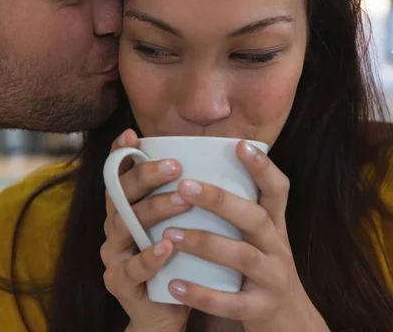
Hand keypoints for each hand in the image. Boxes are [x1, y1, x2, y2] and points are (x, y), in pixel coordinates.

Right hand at [100, 129, 190, 331]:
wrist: (168, 311)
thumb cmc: (177, 263)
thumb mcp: (177, 226)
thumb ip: (181, 199)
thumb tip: (207, 161)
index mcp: (125, 211)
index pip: (117, 177)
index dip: (120, 155)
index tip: (132, 134)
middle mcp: (114, 229)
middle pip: (119, 195)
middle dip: (145, 176)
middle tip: (175, 165)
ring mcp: (113, 256)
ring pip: (124, 226)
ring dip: (153, 210)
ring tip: (182, 200)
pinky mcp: (119, 284)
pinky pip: (131, 269)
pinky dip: (149, 257)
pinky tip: (166, 246)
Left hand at [163, 141, 328, 331]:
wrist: (288, 322)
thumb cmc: (259, 269)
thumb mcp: (257, 237)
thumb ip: (236, 211)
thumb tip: (196, 171)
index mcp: (274, 226)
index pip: (277, 190)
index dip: (262, 166)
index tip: (238, 144)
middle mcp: (277, 247)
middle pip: (253, 217)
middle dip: (219, 200)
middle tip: (184, 186)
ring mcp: (272, 279)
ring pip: (241, 256)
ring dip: (203, 242)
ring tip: (169, 234)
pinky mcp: (261, 308)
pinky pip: (230, 302)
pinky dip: (201, 294)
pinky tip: (173, 285)